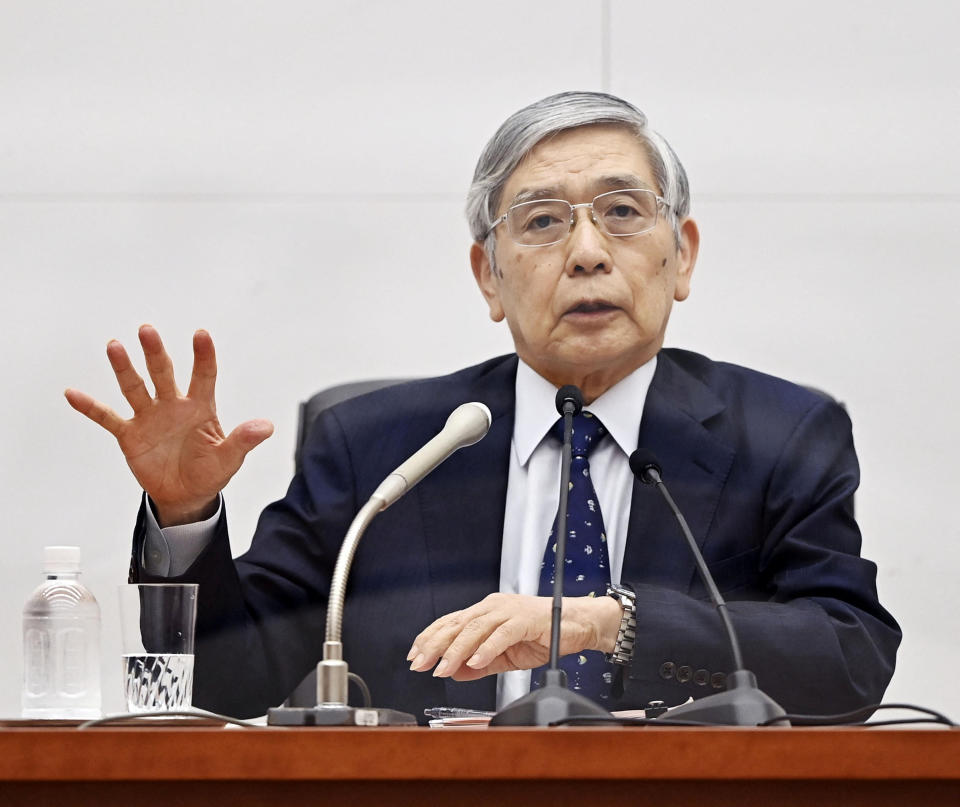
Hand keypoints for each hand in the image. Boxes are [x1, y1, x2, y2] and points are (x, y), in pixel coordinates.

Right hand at [65, 324, 273, 524]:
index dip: (203, 356)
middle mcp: (173, 405)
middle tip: (148, 331)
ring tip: (114, 346)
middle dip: (156, 353)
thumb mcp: (230, 458)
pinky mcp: (130, 434)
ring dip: (124, 368)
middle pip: (163, 373)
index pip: (203, 376)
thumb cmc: (210, 472)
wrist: (186, 495)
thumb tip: (266, 427)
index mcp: (200, 407)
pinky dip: (90, 407)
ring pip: (135, 387)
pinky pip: (107, 417)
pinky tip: (73, 393)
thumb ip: (244, 440)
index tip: (202, 334)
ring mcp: (150, 417)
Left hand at [406, 593, 620, 680]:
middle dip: (435, 645)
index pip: (450, 623)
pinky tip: (475, 663)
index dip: (430, 638)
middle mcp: (493, 607)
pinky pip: (501, 634)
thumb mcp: (506, 655)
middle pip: (457, 624)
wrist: (578, 624)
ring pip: (475, 629)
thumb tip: (456, 672)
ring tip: (443, 669)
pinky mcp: (525, 619)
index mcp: (486, 612)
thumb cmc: (544, 634)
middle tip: (419, 664)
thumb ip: (481, 663)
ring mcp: (509, 611)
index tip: (414, 656)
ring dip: (456, 651)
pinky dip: (487, 649)